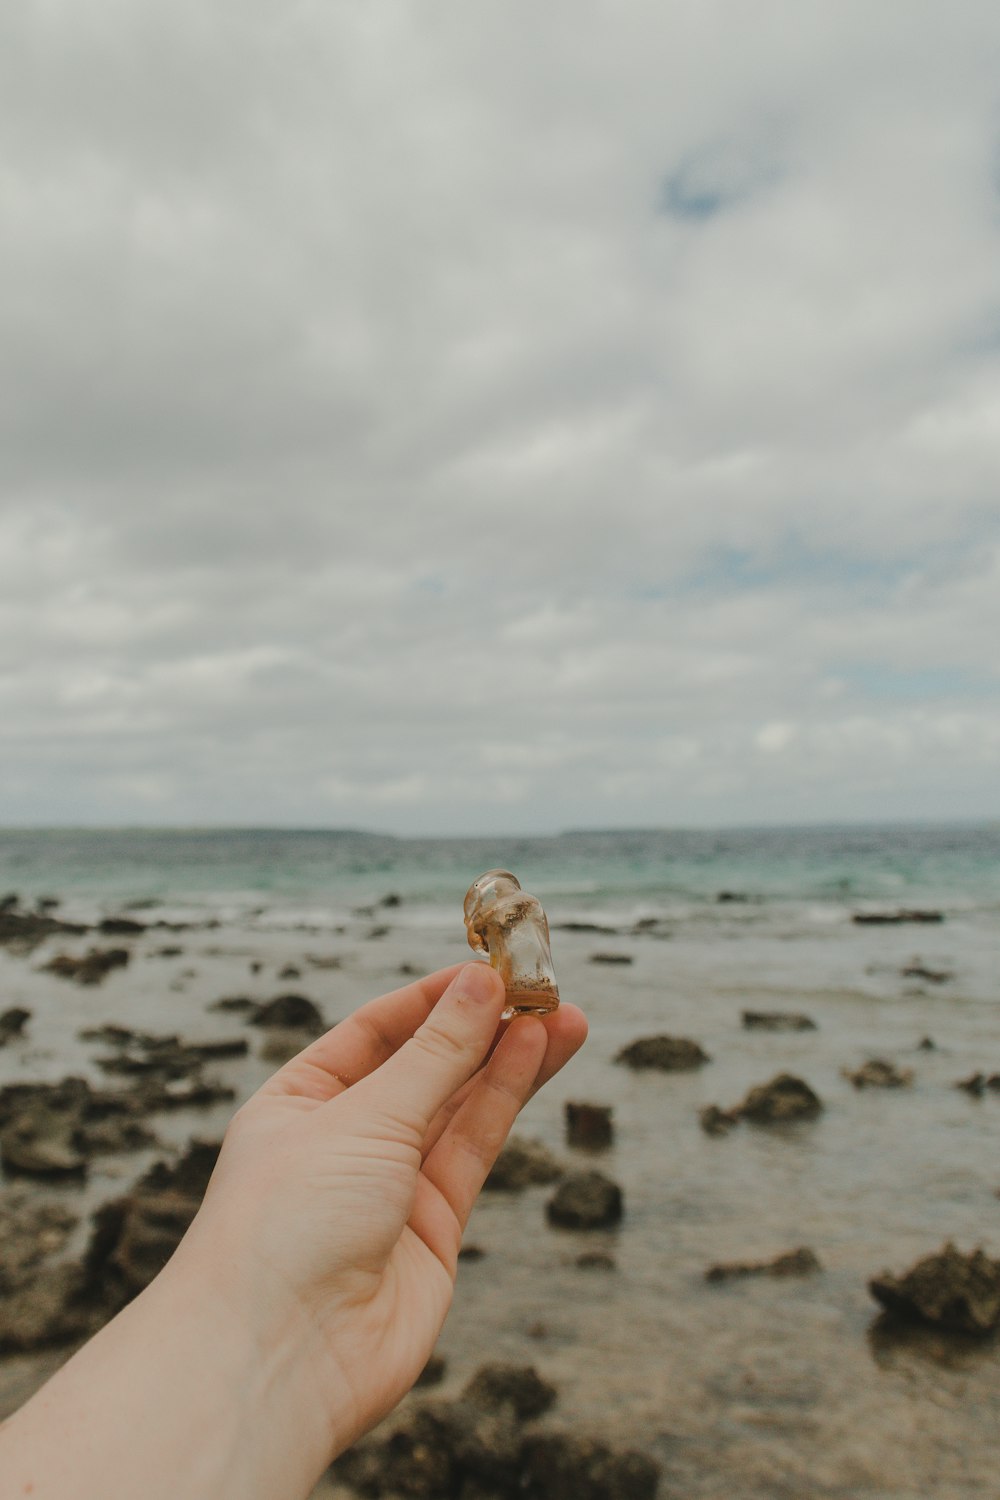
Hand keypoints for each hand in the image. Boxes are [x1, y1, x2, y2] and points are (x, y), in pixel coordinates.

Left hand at [179, 961, 586, 1458]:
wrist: (278, 1359)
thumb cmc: (288, 1223)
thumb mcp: (363, 1116)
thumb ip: (434, 1053)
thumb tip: (481, 985)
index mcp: (299, 1102)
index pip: (375, 1030)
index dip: (433, 998)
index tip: (490, 967)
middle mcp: (344, 1139)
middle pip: (425, 1065)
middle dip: (482, 1026)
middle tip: (542, 985)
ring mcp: (390, 1187)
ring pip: (460, 1105)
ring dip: (509, 1058)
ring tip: (562, 1014)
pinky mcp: (433, 1229)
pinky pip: (473, 1148)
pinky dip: (505, 1100)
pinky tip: (536, 1055)